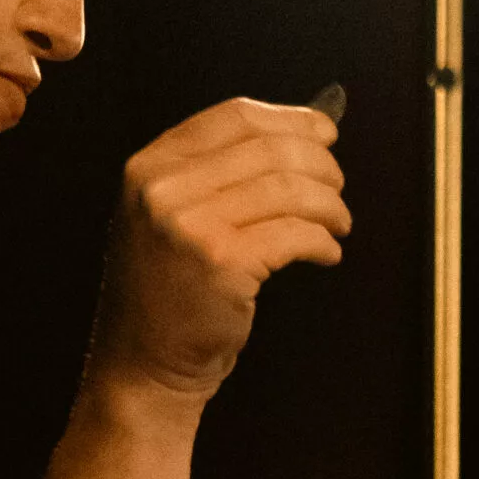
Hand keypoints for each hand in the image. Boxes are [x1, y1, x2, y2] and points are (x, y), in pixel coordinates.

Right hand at [85, 98, 348, 407]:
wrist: (142, 363)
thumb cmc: (166, 292)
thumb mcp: (166, 215)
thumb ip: (213, 173)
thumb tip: (301, 132)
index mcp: (150, 167)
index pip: (234, 115)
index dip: (290, 119)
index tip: (323, 132)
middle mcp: (163, 190)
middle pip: (270, 148)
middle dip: (320, 165)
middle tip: (336, 188)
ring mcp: (190, 226)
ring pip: (290, 188)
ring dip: (329, 205)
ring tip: (336, 223)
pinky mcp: (223, 264)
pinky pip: (296, 234)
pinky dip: (324, 241)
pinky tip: (325, 252)